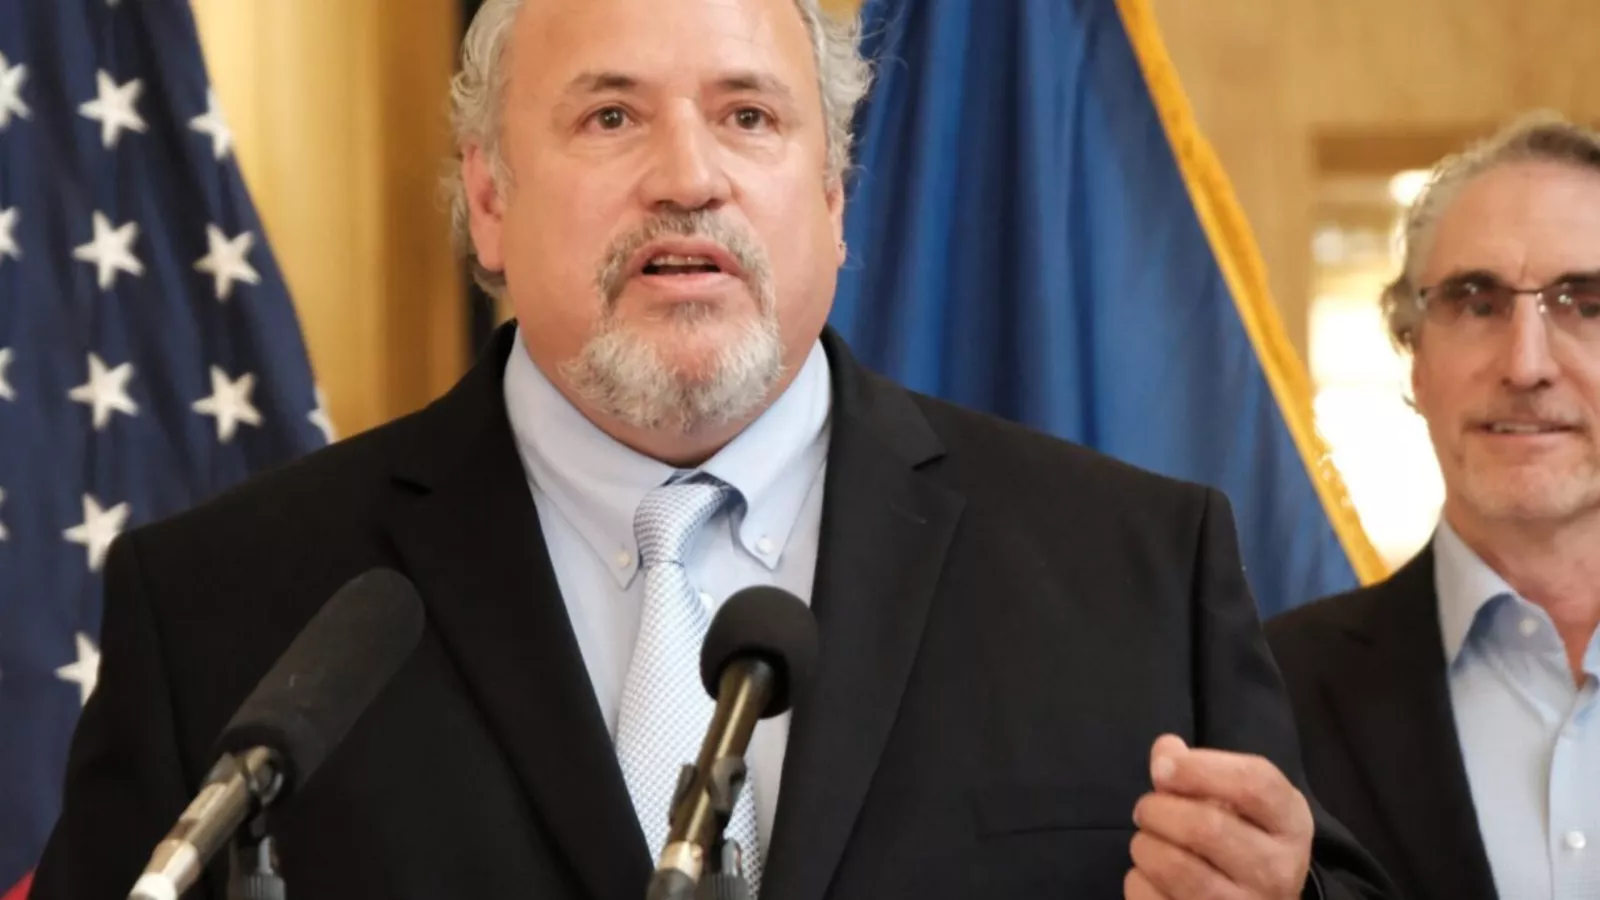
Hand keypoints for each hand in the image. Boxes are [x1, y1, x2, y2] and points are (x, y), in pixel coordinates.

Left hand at [1125, 735, 1312, 899]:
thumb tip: (1166, 752)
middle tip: (1146, 809)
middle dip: (1158, 809)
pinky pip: (1152, 898)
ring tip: (1148, 841)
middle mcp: (1278, 870)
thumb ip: (1201, 770)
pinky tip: (1151, 876)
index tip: (1162, 767)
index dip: (1199, 768)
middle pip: (1206, 827)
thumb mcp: (1240, 802)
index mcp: (1290, 824)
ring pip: (1175, 867)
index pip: (1253, 784)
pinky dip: (1139, 880)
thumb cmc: (1244, 842)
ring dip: (1145, 845)